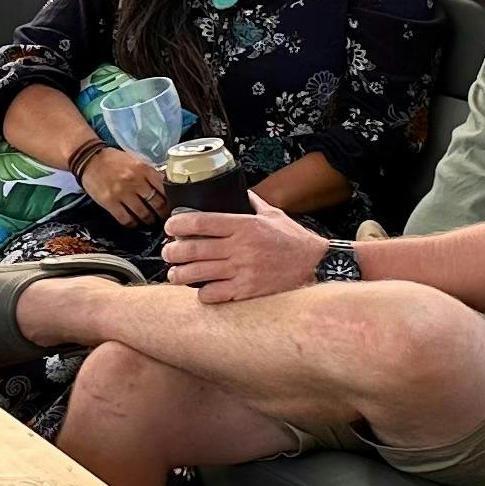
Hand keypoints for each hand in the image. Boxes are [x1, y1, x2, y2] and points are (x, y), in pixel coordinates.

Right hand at [78, 144, 170, 226]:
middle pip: (156, 203)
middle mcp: (135, 181)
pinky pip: (126, 219)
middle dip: (162, 213)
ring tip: (150, 221)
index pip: (164, 188)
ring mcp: (122, 193)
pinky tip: (134, 223)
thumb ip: (148, 173)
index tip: (174, 204)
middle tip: (164, 217)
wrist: (89, 158)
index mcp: (143, 169)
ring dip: (149, 220)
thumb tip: (164, 186)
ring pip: (143, 214)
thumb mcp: (135, 160)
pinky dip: (132, 224)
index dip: (171, 199)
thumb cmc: (114, 159)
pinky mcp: (110, 203)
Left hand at [162, 193, 324, 303]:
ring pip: (197, 273)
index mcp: (244, 225)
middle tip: (168, 252)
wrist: (317, 265)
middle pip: (193, 248)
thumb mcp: (273, 214)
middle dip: (172, 251)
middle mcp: (240, 248)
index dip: (178, 223)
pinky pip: (213, 295)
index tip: (169, 226)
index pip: (201, 222)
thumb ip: (253, 202)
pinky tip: (200, 291)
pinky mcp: (247, 291)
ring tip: (174, 274)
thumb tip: (238, 190)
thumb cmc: (294, 240)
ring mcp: (242, 271)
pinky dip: (202, 294)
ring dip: (179, 274)